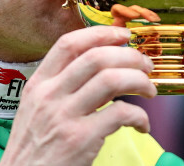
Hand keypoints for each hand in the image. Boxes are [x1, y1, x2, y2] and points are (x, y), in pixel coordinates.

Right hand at [0, 26, 156, 165]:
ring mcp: (64, 117)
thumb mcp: (36, 110)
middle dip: (130, 56)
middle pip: (96, 57)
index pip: (69, 44)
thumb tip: (102, 69)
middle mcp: (49, 95)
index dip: (101, 33)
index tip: (124, 35)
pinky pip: (120, 113)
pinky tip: (142, 125)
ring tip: (149, 90)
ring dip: (139, 81)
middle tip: (146, 65)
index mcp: (38, 84)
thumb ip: (61, 88)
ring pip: (111, 80)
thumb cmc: (33, 150)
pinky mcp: (80, 140)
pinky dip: (140, 116)